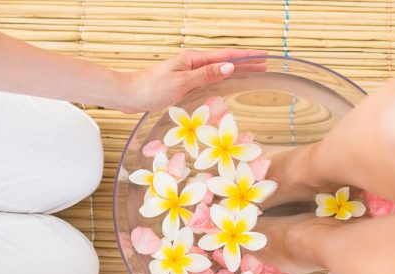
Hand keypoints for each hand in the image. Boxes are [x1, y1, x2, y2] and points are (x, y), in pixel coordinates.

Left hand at [111, 48, 267, 112]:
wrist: (129, 95)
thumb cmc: (152, 88)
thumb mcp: (182, 82)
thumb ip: (206, 75)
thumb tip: (230, 67)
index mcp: (194, 59)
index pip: (226, 56)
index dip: (246, 57)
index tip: (264, 57)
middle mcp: (193, 64)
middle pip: (225, 62)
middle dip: (246, 63)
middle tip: (265, 66)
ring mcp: (189, 73)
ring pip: (218, 70)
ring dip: (236, 71)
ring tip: (253, 72)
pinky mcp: (184, 83)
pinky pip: (210, 79)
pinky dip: (223, 79)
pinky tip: (228, 82)